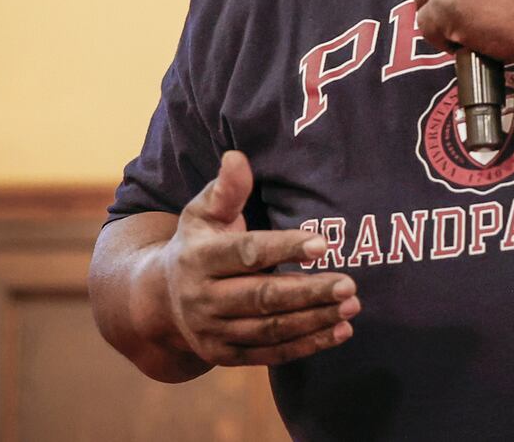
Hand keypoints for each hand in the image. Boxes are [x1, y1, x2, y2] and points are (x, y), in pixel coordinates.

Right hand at [157, 151, 358, 365]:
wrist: (161, 299)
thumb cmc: (197, 244)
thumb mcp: (203, 212)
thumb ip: (226, 189)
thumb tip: (237, 156)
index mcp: (198, 258)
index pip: (247, 253)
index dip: (285, 248)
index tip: (324, 244)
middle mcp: (202, 299)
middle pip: (262, 297)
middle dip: (309, 292)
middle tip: (350, 284)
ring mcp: (212, 331)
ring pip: (269, 329)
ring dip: (314, 320)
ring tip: (352, 307)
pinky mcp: (224, 356)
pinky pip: (270, 354)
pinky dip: (306, 345)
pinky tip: (340, 332)